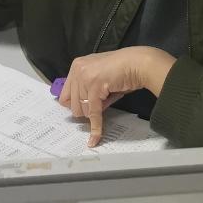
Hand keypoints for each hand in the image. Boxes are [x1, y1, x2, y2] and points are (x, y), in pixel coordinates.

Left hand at [59, 47, 175, 146]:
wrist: (138, 63)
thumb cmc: (121, 69)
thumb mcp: (98, 76)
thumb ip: (87, 88)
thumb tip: (81, 110)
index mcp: (76, 66)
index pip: (65, 95)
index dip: (75, 105)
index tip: (84, 108)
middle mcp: (78, 70)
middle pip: (72, 105)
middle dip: (86, 109)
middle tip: (101, 101)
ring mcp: (85, 78)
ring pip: (83, 110)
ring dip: (95, 112)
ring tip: (107, 98)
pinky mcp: (95, 88)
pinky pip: (93, 113)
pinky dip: (95, 128)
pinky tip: (95, 139)